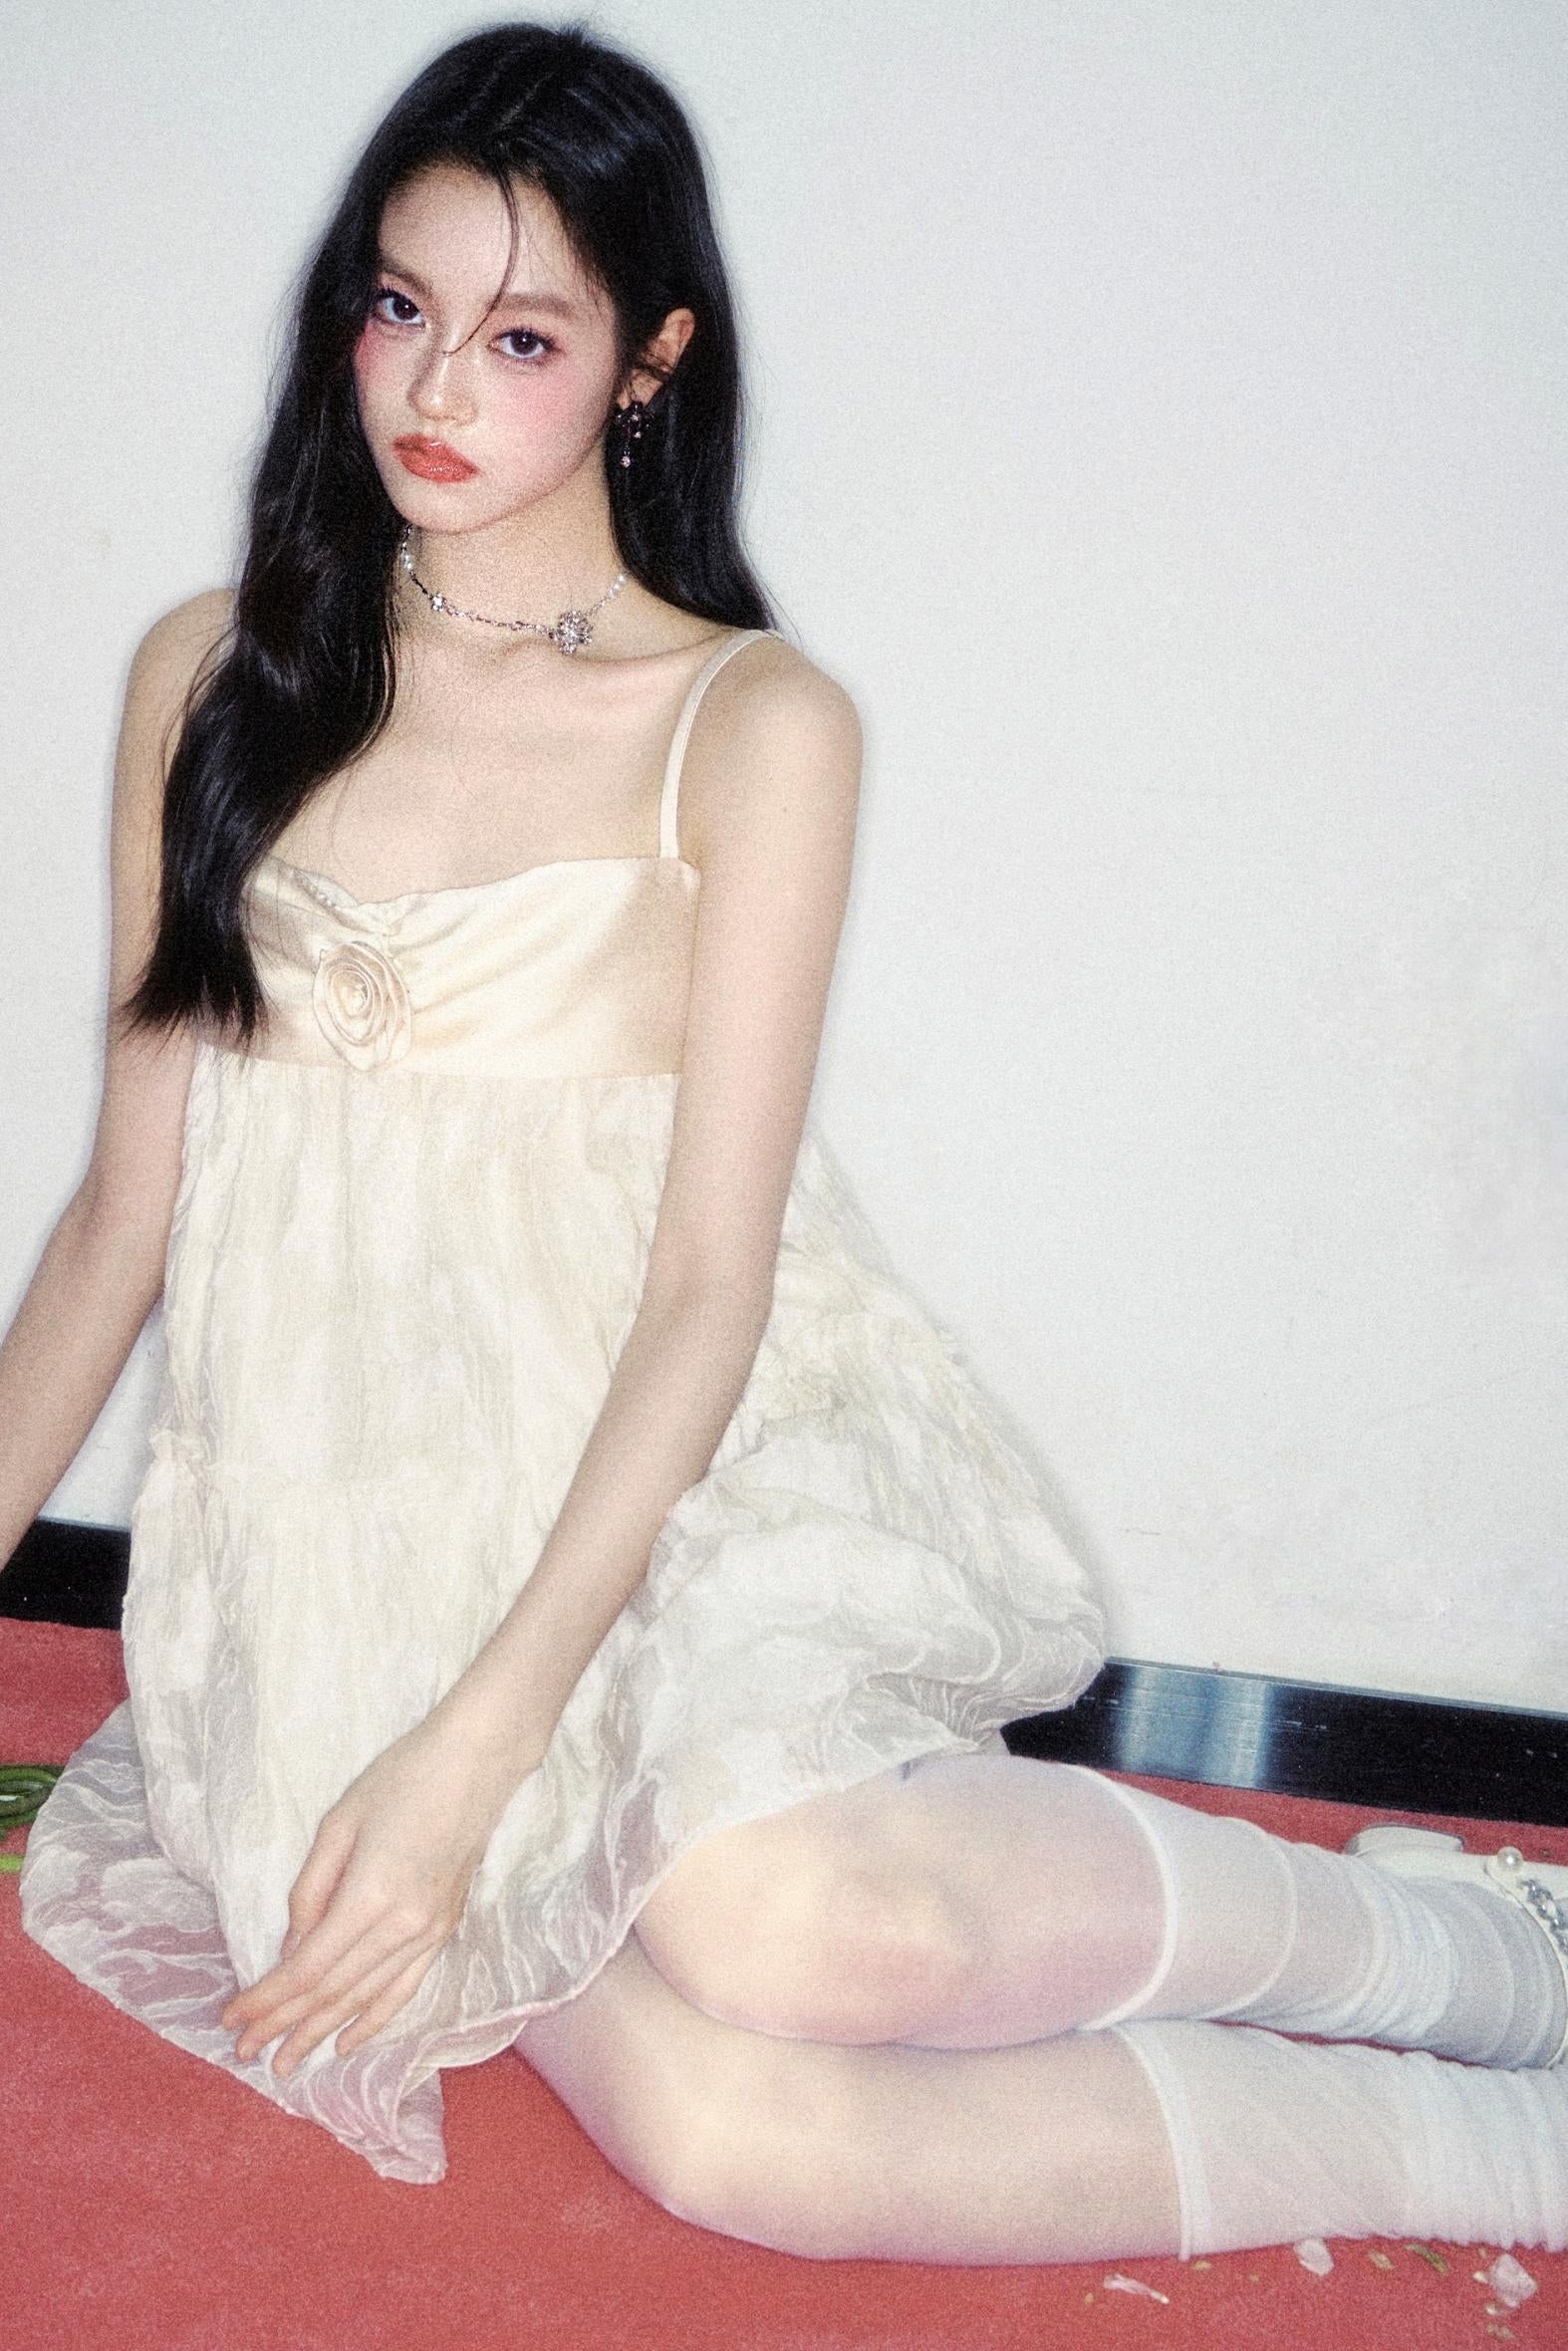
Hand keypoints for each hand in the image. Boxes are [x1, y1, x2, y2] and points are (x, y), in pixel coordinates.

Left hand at [219, 1704, 535, 2076]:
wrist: (477, 1763)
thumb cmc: (402, 1778)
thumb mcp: (339, 1823)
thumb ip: (311, 1890)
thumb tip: (292, 1947)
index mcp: (370, 1896)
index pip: (307, 1969)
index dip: (267, 2000)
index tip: (232, 2020)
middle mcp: (402, 1926)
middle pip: (332, 1992)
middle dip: (283, 2026)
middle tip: (245, 2053)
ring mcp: (429, 1932)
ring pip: (365, 1999)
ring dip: (321, 2033)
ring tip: (286, 2063)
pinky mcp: (445, 1929)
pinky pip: (404, 1988)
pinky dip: (374, 2021)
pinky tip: (346, 2044)